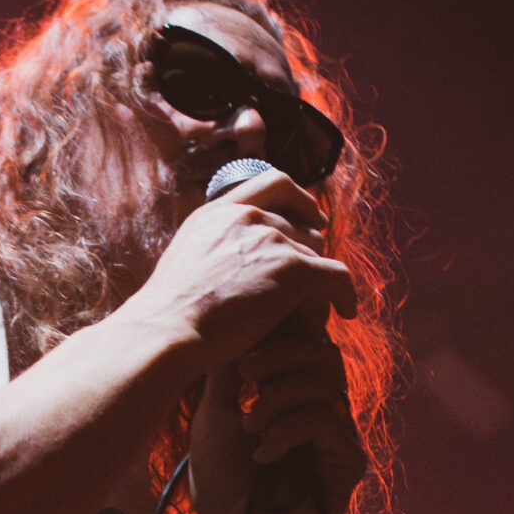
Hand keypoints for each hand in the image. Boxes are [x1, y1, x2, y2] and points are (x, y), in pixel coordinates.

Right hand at [121, 166, 356, 368]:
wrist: (167, 331)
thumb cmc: (166, 316)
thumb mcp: (183, 264)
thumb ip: (210, 250)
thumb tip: (221, 263)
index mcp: (218, 211)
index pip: (273, 183)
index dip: (300, 199)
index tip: (312, 219)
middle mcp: (246, 216)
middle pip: (300, 223)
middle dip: (309, 249)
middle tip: (315, 275)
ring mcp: (270, 238)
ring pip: (315, 253)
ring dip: (318, 277)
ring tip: (318, 303)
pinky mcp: (292, 268)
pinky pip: (337, 276)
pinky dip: (346, 294)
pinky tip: (347, 312)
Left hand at [188, 317, 365, 513]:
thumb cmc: (221, 484)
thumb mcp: (216, 413)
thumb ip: (232, 368)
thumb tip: (237, 316)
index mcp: (296, 395)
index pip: (307, 343)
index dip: (282, 332)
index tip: (244, 343)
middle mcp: (324, 410)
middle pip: (324, 351)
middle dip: (280, 354)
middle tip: (244, 375)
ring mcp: (340, 436)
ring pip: (328, 380)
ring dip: (279, 395)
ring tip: (249, 423)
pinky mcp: (350, 463)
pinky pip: (328, 418)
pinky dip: (288, 429)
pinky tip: (263, 454)